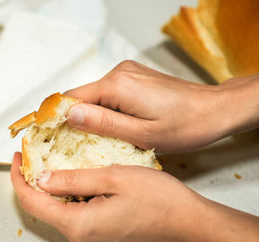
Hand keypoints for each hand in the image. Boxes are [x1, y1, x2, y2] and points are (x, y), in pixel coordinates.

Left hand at [11, 152, 258, 241]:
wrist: (190, 224)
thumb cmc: (160, 200)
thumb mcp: (112, 177)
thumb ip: (72, 179)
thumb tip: (42, 178)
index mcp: (80, 226)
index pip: (33, 202)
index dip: (19, 177)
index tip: (18, 157)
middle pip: (44, 210)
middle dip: (36, 181)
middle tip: (38, 155)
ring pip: (60, 214)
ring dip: (55, 190)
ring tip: (58, 164)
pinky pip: (75, 221)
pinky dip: (71, 201)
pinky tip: (78, 183)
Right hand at [64, 60, 258, 152]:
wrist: (214, 110)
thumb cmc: (184, 126)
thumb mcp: (141, 134)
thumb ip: (103, 124)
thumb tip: (69, 115)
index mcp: (117, 86)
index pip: (72, 98)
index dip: (56, 117)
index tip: (50, 137)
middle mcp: (119, 73)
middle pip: (82, 96)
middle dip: (74, 120)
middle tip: (73, 146)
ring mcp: (127, 72)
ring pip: (95, 96)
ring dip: (91, 116)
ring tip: (97, 140)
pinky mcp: (133, 77)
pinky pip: (108, 93)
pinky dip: (105, 110)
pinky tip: (113, 127)